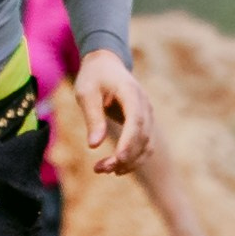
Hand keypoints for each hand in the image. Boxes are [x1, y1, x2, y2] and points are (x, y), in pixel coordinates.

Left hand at [75, 49, 152, 175]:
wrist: (106, 65)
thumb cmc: (94, 77)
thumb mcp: (86, 94)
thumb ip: (93, 117)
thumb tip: (94, 145)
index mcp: (131, 92)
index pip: (136, 120)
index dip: (129, 141)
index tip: (117, 158)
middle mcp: (144, 105)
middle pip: (142, 137)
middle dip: (124, 157)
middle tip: (99, 169)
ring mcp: (147, 115)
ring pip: (146, 145)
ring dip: (129, 162)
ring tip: (103, 170)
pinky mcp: (144, 124)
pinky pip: (144, 146)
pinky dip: (133, 159)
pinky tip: (115, 167)